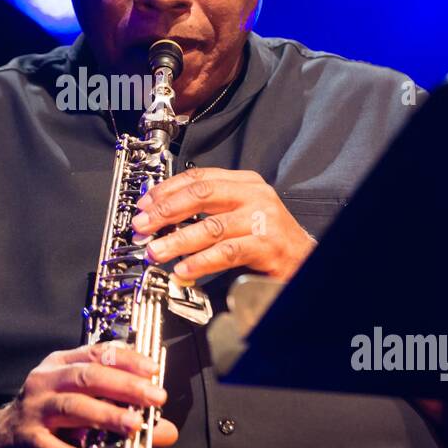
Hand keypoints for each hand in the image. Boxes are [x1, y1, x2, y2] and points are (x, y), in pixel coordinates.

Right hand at [0, 342, 177, 447]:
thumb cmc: (48, 420)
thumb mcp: (83, 409)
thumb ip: (122, 413)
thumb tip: (166, 430)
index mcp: (61, 364)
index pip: (97, 353)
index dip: (127, 360)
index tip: (153, 371)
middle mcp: (46, 379)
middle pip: (88, 376)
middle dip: (125, 386)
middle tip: (154, 398)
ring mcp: (34, 407)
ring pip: (72, 405)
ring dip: (105, 415)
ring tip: (133, 426)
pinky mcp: (25, 437)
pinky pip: (49, 445)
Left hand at [133, 166, 315, 281]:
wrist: (304, 259)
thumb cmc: (269, 239)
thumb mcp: (239, 214)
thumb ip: (208, 211)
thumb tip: (163, 217)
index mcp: (245, 182)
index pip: (199, 177)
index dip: (167, 189)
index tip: (145, 203)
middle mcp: (254, 195)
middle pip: (201, 195)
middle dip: (166, 211)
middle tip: (143, 225)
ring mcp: (262, 219)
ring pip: (210, 226)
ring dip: (177, 240)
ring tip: (156, 251)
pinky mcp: (266, 245)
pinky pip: (226, 252)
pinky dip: (201, 262)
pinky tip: (184, 270)